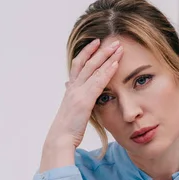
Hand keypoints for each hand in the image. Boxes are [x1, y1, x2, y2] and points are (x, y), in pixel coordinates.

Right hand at [40, 38, 123, 170]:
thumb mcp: (69, 108)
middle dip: (100, 50)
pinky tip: (116, 64)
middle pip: (87, 63)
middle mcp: (73, 88)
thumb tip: (68, 86)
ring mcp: (78, 93)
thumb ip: (71, 96)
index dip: (87, 52)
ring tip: (118, 47)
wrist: (60, 139)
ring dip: (107, 56)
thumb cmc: (66, 128)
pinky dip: (107, 71)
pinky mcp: (85, 100)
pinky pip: (98, 82)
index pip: (78, 65)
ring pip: (94, 69)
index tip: (96, 43)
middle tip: (113, 41)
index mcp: (70, 89)